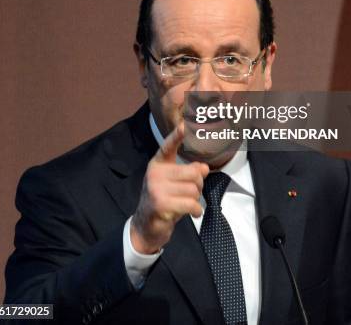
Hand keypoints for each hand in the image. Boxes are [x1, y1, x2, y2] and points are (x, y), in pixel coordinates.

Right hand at [130, 122, 208, 253]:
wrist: (146, 226)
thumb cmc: (164, 200)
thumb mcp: (174, 183)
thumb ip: (189, 172)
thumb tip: (205, 168)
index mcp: (158, 164)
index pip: (168, 147)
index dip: (176, 136)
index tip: (183, 125)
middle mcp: (155, 173)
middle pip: (193, 173)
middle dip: (199, 185)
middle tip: (192, 193)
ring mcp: (156, 188)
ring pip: (193, 190)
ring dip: (196, 200)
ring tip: (186, 204)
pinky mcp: (161, 204)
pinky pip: (191, 204)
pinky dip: (196, 210)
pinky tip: (193, 212)